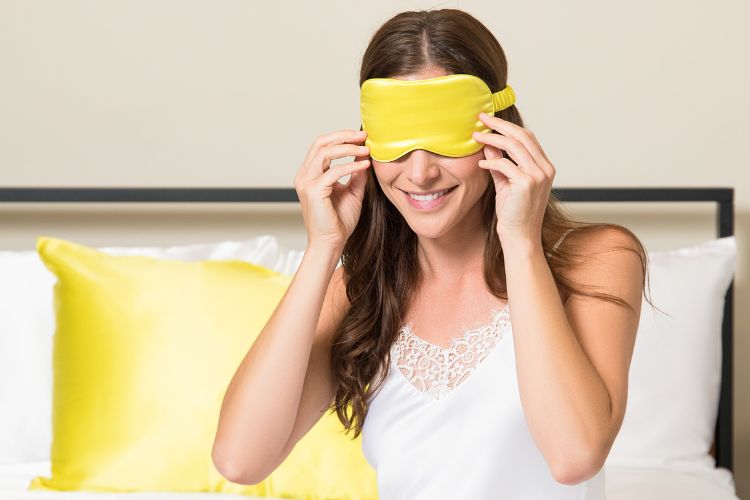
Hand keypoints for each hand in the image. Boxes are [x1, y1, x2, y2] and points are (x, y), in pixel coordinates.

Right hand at [294, 129, 370, 251]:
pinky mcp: (314, 192)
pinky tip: (365, 165)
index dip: (341, 137)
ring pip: (325, 152)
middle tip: (363, 136)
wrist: (331, 243)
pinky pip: (333, 172)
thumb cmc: (339, 222)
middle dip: (343, 136)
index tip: (361, 136)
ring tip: (366, 149)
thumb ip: (356, 173)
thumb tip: (364, 154)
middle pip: (320, 143)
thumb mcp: (352, 191)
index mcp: (310, 174)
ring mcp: (306, 183)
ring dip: (348, 148)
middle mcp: (305, 176)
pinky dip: (351, 166)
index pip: (322, 145)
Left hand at [472, 112, 554, 248]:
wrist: (520, 237)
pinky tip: (481, 163)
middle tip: (481, 117)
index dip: (508, 126)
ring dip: (492, 138)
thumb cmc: (514, 213)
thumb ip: (499, 163)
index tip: (490, 121)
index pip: (527, 137)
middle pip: (522, 136)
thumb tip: (489, 144)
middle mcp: (545, 168)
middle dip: (500, 124)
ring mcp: (538, 175)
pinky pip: (505, 164)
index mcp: (544, 167)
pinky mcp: (526, 183)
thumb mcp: (505, 183)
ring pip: (514, 145)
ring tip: (476, 135)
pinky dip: (491, 161)